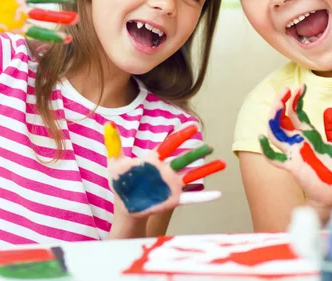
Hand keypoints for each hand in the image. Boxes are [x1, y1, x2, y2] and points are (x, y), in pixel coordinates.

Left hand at [104, 122, 225, 216]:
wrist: (125, 206)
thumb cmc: (121, 183)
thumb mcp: (115, 163)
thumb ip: (114, 144)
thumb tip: (108, 124)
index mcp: (155, 159)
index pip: (171, 144)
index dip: (182, 135)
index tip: (193, 126)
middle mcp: (167, 170)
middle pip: (185, 158)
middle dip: (197, 152)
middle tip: (211, 145)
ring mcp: (172, 184)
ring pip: (193, 175)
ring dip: (207, 169)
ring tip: (223, 163)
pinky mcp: (174, 199)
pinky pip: (192, 197)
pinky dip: (205, 196)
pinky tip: (218, 194)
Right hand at [259, 85, 331, 210]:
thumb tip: (329, 109)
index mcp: (307, 135)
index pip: (296, 113)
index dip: (296, 99)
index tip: (301, 86)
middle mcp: (297, 142)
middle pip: (281, 118)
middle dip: (281, 102)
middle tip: (287, 88)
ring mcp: (293, 152)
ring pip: (275, 132)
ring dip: (274, 116)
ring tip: (278, 102)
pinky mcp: (293, 166)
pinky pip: (274, 158)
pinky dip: (265, 149)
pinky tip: (262, 137)